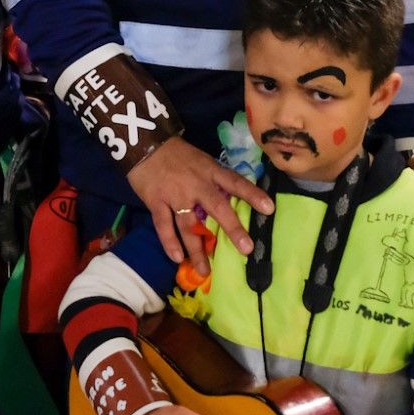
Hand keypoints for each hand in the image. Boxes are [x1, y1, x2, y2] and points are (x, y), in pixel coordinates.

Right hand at [127, 137, 272, 271]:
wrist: (144, 143)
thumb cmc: (177, 154)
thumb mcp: (201, 160)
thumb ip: (214, 179)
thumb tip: (232, 199)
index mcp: (210, 171)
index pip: (235, 182)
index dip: (252, 194)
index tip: (269, 209)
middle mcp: (196, 184)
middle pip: (217, 207)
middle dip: (232, 228)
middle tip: (246, 249)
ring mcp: (175, 195)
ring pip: (189, 225)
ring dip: (197, 249)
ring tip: (204, 271)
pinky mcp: (156, 201)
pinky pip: (163, 225)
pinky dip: (169, 242)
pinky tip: (177, 258)